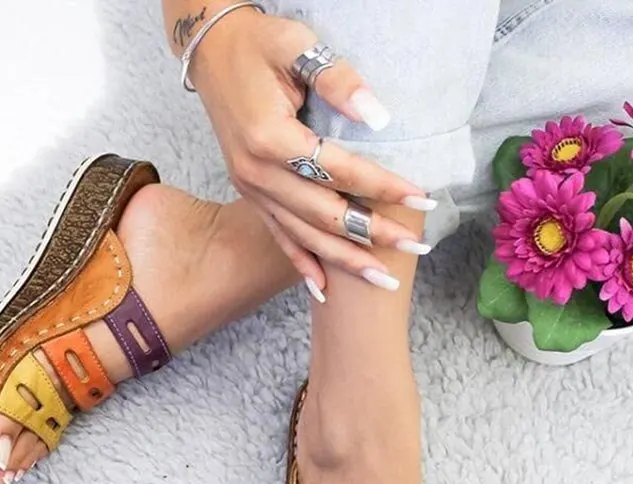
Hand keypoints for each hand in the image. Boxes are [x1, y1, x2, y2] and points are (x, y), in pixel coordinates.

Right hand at [188, 9, 434, 293]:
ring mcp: (251, 189)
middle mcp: (257, 173)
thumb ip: (337, 81)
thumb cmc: (258, 45)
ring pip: (304, 235)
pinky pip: (279, 236)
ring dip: (345, 260)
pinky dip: (302, 264)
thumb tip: (378, 117)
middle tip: (415, 248)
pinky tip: (324, 289)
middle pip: (324, 214)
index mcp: (270, 138)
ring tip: (384, 280)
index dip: (382, 186)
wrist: (210, 51)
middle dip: (372, 235)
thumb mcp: (297, 45)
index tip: (422, 197)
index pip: (338, 169)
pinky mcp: (250, 194)